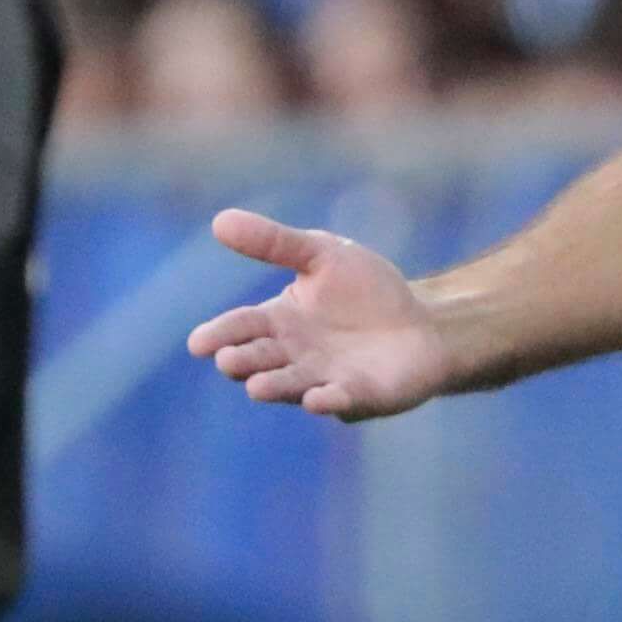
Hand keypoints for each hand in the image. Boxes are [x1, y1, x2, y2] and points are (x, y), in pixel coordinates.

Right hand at [187, 209, 460, 420]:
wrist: (423, 323)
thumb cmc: (367, 290)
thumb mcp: (322, 254)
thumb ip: (275, 243)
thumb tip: (218, 221)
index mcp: (279, 321)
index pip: (241, 328)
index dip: (219, 335)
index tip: (198, 344)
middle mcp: (294, 356)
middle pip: (259, 360)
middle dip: (243, 362)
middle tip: (228, 361)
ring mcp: (324, 379)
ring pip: (291, 385)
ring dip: (275, 386)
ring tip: (257, 387)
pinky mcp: (360, 395)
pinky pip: (340, 401)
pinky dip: (327, 401)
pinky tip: (318, 399)